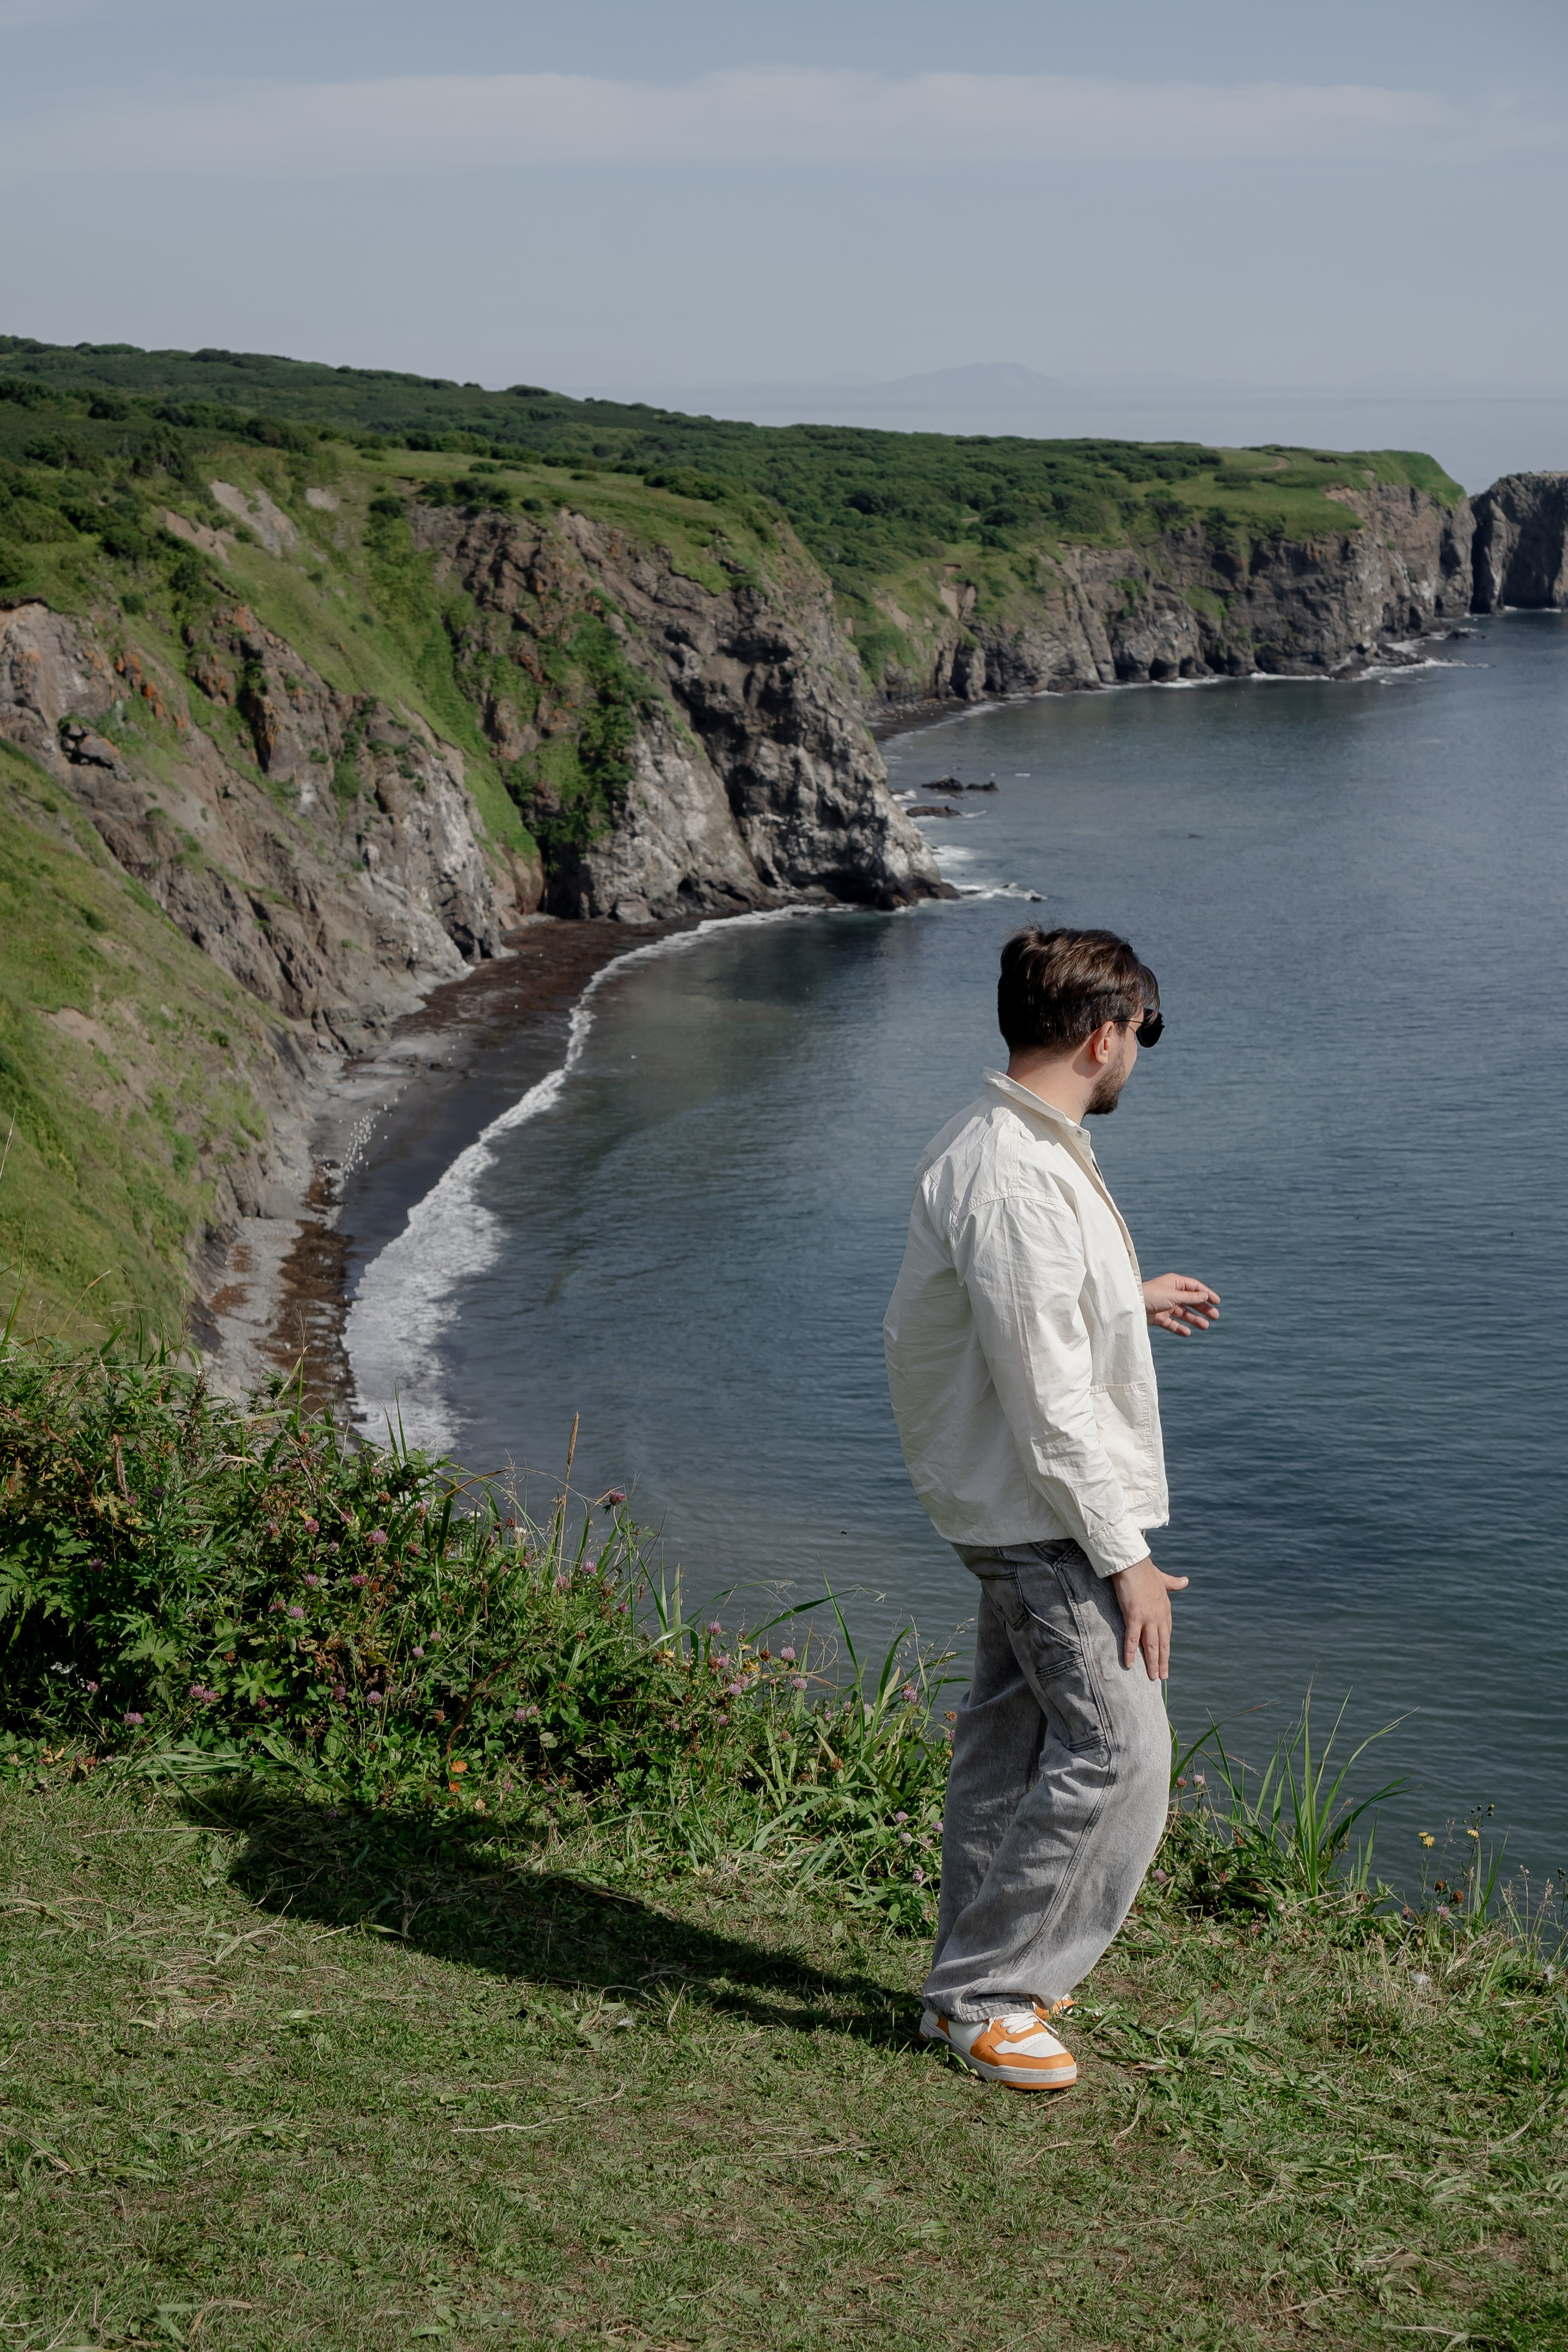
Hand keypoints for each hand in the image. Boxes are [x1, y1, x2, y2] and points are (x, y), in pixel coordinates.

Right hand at [1109, 1554, 1188, 1680]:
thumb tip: (1185, 1581)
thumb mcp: (1162, 1578)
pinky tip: (1129, 1664)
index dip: (1166, 1648)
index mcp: (1165, 1609)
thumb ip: (1173, 1583)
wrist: (1134, 1563)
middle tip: (1162, 1676)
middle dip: (1163, 1661)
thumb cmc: (1146, 1570)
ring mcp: (1148, 1618)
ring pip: (1151, 1645)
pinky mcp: (1134, 1616)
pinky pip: (1132, 1639)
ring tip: (1152, 1677)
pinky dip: (1131, 1652)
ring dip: (1152, 1662)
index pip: (1167, 1633)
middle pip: (1162, 1644)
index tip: (1165, 1659)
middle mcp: (1159, 1616)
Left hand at [1143, 1271, 1219, 1335]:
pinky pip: (1172, 1323)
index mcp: (1174, 1283)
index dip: (1206, 1294)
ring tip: (1205, 1326)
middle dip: (1203, 1308)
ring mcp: (1165, 1305)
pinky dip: (1179, 1328)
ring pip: (1183, 1313)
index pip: (1194, 1287)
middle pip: (1191, 1301)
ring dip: (1194, 1319)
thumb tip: (1205, 1295)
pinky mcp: (1158, 1317)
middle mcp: (1170, 1293)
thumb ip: (1190, 1297)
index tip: (1217, 1302)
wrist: (1131, 1307)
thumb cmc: (1151, 1296)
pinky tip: (1187, 1333)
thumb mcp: (1173, 1296)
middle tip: (1215, 1316)